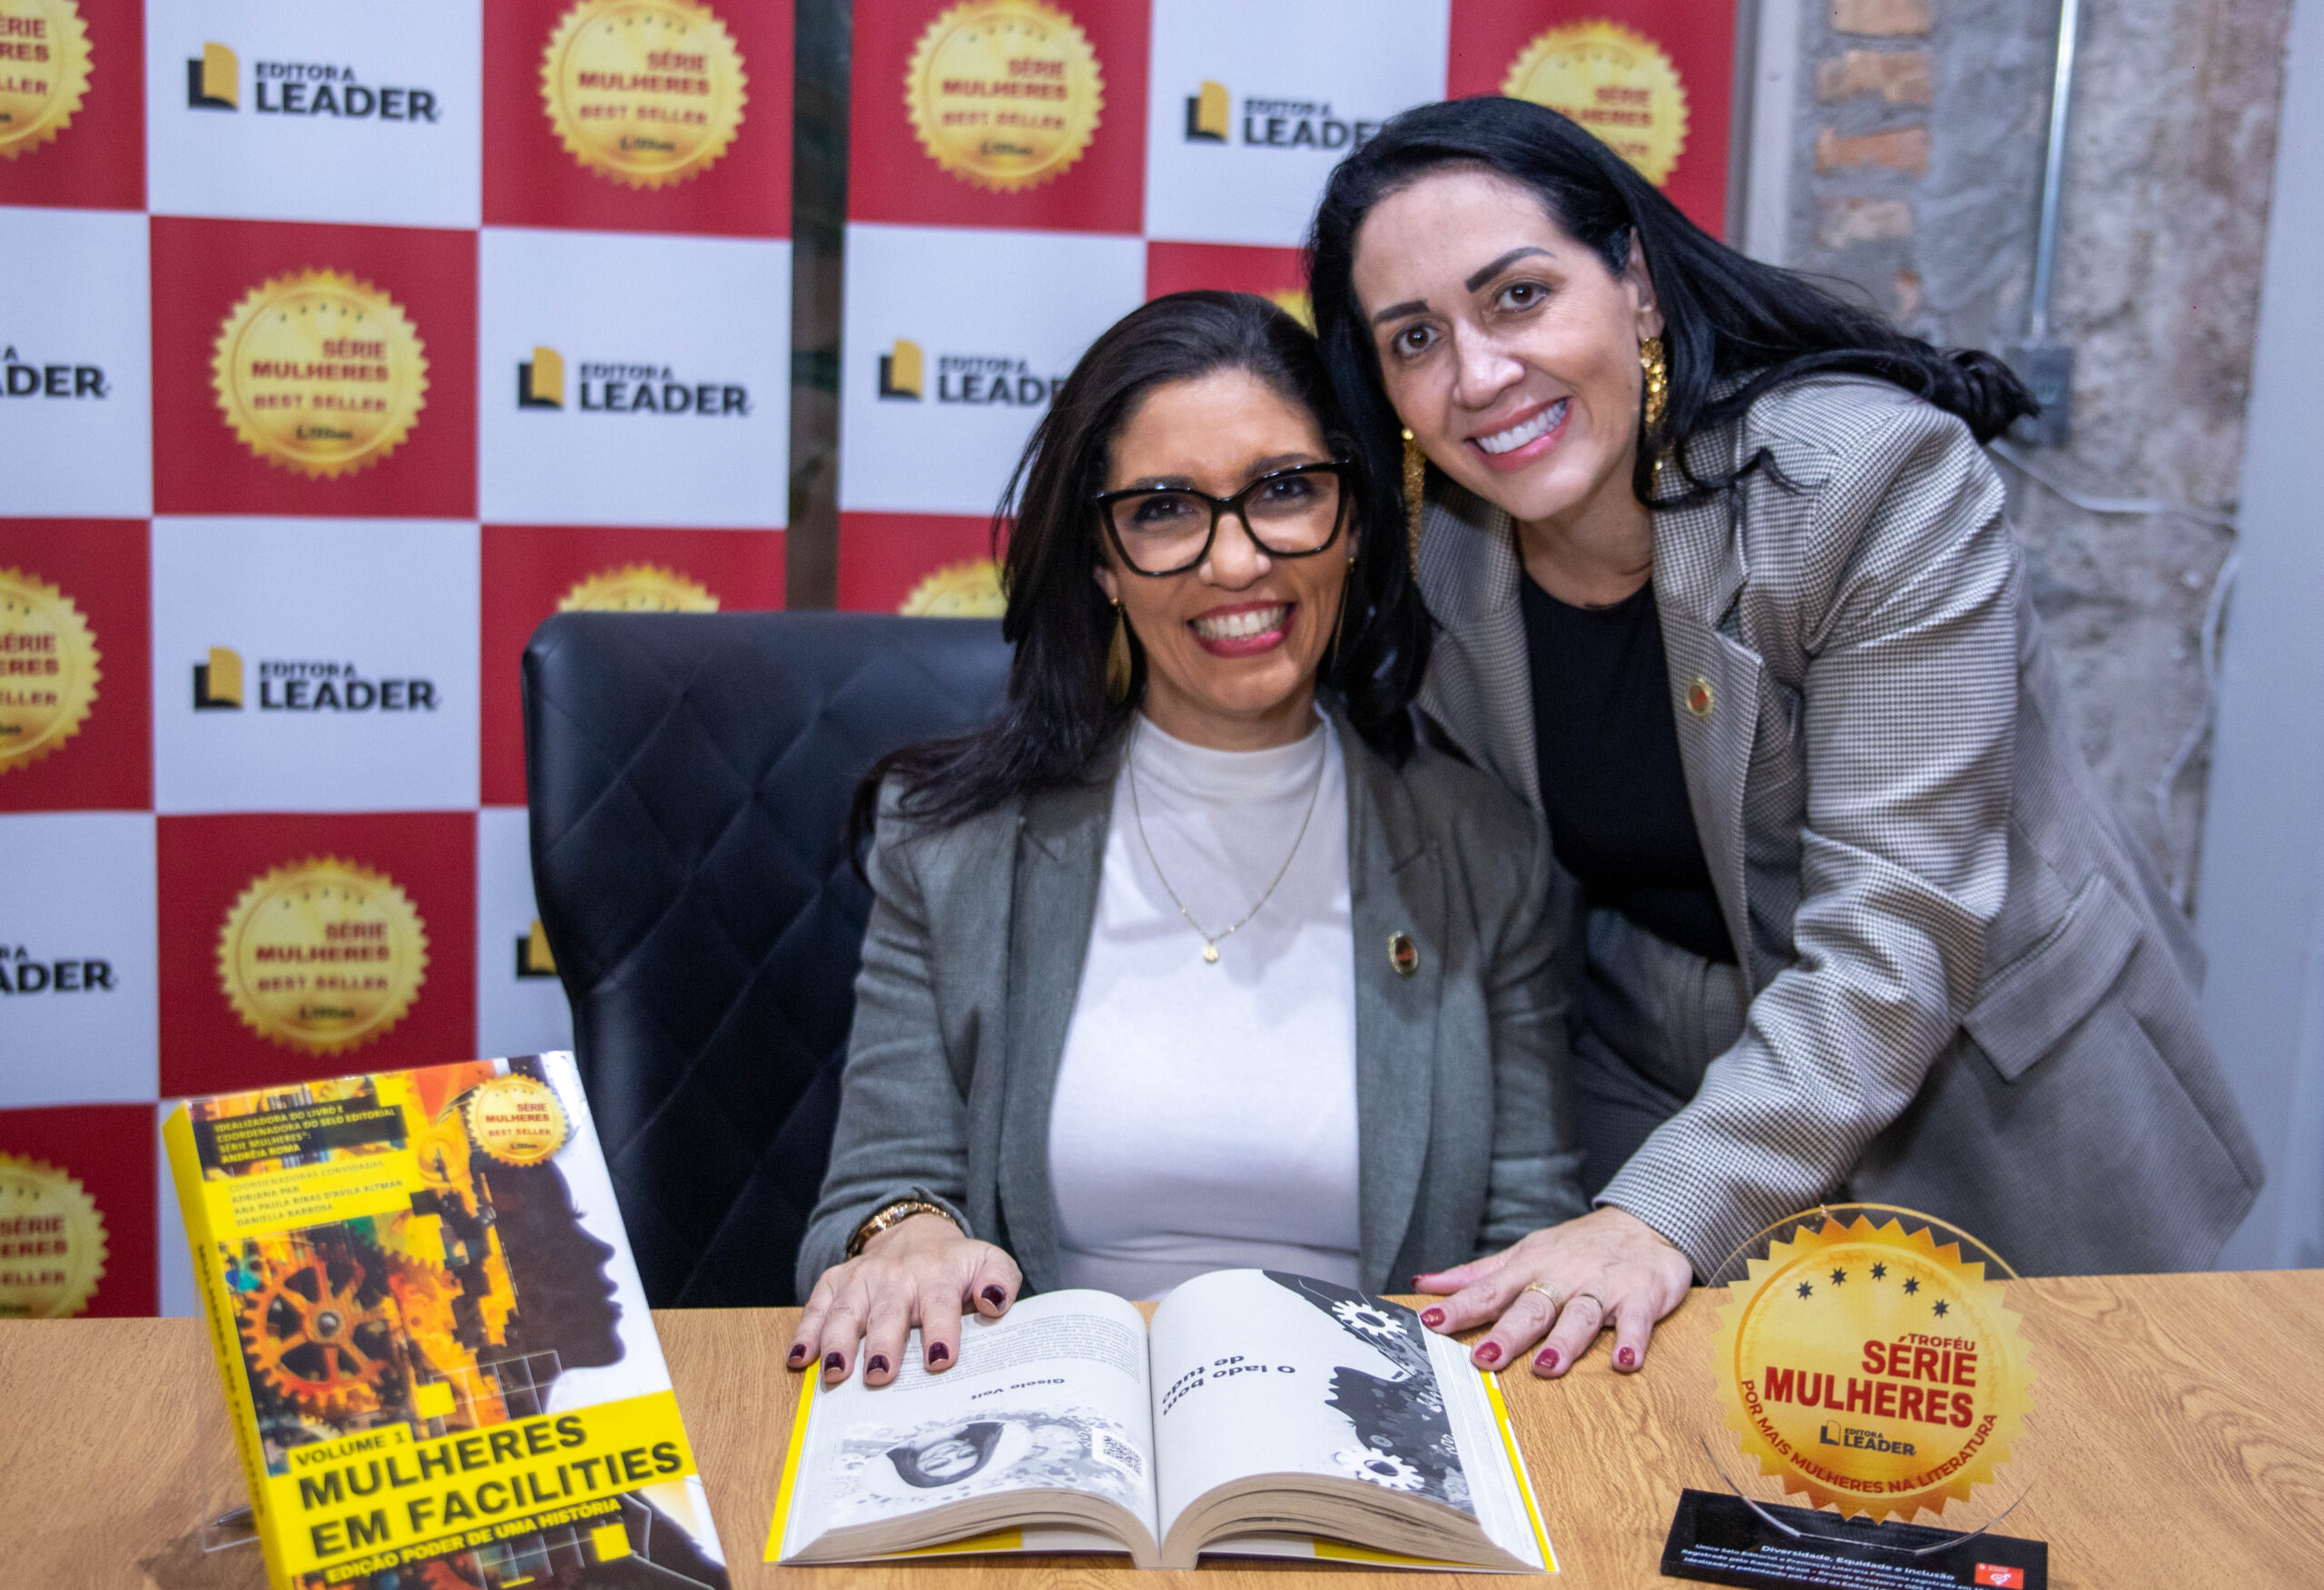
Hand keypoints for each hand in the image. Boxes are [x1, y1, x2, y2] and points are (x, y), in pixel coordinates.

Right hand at [786, 1214, 1021, 1387]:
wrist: (917, 1233)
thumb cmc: (956, 1265)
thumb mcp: (989, 1262)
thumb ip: (1001, 1280)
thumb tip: (996, 1303)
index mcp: (938, 1275)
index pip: (941, 1304)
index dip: (941, 1330)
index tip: (941, 1359)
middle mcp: (896, 1277)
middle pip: (887, 1312)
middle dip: (882, 1343)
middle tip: (879, 1375)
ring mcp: (862, 1279)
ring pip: (846, 1310)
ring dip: (837, 1343)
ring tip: (834, 1375)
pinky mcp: (835, 1282)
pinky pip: (816, 1306)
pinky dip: (805, 1332)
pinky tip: (798, 1360)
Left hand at [1413, 1207, 1692, 1377]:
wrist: (1644, 1221)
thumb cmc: (1577, 1246)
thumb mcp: (1525, 1253)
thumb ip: (1478, 1275)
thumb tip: (1424, 1285)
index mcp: (1530, 1267)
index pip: (1489, 1290)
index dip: (1460, 1307)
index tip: (1432, 1323)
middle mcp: (1563, 1276)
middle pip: (1532, 1307)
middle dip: (1507, 1333)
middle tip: (1484, 1359)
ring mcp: (1602, 1286)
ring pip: (1580, 1315)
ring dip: (1564, 1341)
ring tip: (1546, 1366)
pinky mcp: (1641, 1295)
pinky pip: (1637, 1321)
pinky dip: (1632, 1339)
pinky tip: (1625, 1361)